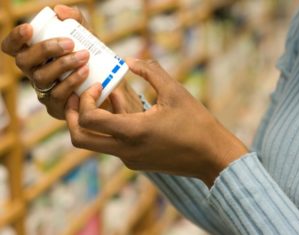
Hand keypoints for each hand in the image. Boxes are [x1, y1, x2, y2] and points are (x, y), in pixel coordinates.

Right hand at [1, 5, 90, 118]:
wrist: (107, 85)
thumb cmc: (91, 58)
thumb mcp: (85, 37)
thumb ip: (75, 20)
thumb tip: (59, 10)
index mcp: (34, 56)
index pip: (12, 48)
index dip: (15, 38)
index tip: (30, 29)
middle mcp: (34, 73)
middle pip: (24, 62)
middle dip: (46, 49)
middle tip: (70, 43)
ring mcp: (44, 91)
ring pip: (42, 78)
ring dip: (63, 65)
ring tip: (84, 57)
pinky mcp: (56, 106)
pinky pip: (58, 95)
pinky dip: (72, 82)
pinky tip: (86, 73)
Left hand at [65, 59, 247, 186]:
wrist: (211, 156)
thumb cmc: (196, 123)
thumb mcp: (175, 91)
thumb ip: (151, 72)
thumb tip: (131, 61)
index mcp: (132, 132)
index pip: (88, 119)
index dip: (85, 99)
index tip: (98, 85)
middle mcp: (125, 150)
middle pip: (80, 139)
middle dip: (71, 116)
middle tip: (76, 97)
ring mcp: (130, 159)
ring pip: (96, 141)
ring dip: (97, 119)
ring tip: (113, 95)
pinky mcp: (136, 163)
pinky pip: (114, 145)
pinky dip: (113, 127)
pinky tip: (130, 111)